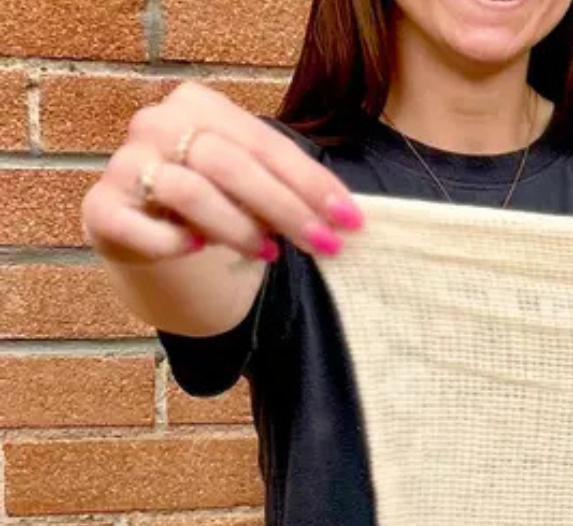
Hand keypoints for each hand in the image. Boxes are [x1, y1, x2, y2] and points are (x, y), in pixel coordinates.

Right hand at [81, 80, 362, 265]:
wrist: (149, 234)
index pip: (264, 143)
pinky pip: (144, 229)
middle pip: (229, 164)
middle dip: (285, 209)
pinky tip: (198, 249)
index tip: (350, 220)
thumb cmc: (214, 204)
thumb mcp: (253, 189)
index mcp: (199, 106)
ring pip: (190, 192)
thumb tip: (344, 219)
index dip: (311, 183)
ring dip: (239, 229)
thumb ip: (288, 190)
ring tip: (271, 253)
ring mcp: (126, 166)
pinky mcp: (104, 210)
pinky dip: (177, 242)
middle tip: (324, 246)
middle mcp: (156, 125)